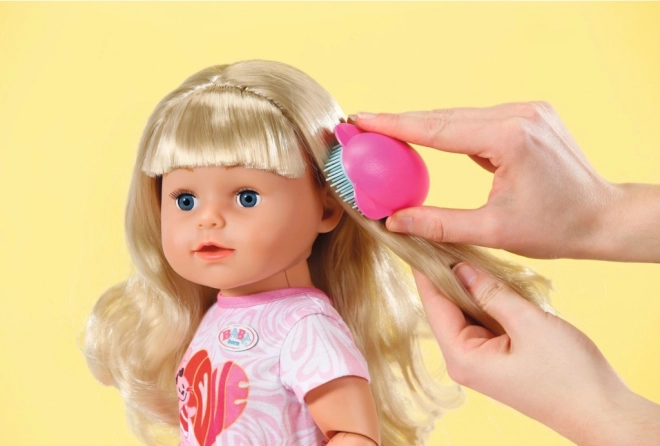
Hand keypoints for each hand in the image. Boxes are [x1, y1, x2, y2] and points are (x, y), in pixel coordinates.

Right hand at [352, 103, 618, 259]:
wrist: (602, 217)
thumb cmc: (555, 228)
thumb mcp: (492, 231)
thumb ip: (438, 224)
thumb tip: (392, 221)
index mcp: (509, 137)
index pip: (437, 129)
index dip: (393, 125)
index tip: (360, 120)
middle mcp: (518, 114)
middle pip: (444, 117)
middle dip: (401, 122)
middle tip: (362, 127)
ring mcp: (525, 110)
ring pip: (459, 116)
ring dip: (423, 126)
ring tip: (384, 134)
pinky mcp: (528, 116)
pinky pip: (477, 120)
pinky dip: (448, 130)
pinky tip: (425, 138)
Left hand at [414, 263, 659, 444]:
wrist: (601, 411)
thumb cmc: (568, 374)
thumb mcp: (528, 323)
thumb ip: (491, 293)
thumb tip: (459, 268)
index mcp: (462, 356)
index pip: (433, 304)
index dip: (426, 271)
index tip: (418, 240)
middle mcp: (464, 361)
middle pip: (446, 308)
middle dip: (448, 275)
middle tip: (449, 238)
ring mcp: (480, 361)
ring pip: (465, 313)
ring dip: (470, 287)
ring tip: (469, 252)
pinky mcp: (496, 359)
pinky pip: (483, 322)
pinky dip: (486, 301)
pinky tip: (491, 280)